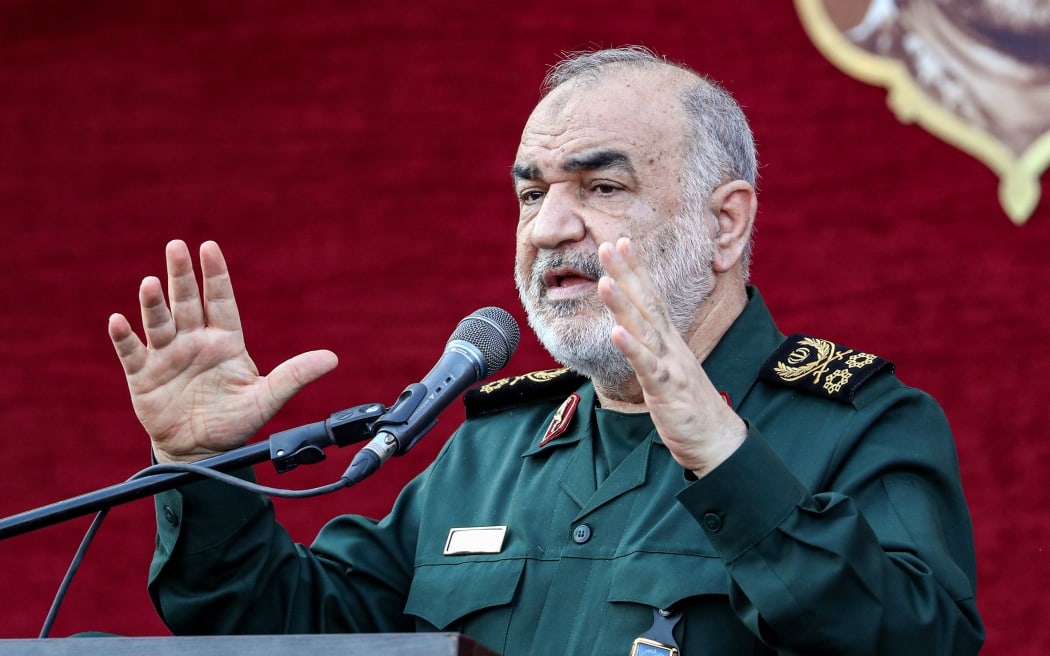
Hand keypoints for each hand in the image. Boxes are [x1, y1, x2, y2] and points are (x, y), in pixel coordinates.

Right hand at [108, 240, 338, 462]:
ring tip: (150, 283)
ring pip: (159, 322)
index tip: (209, 247)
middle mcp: (194, 341)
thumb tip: (332, 358)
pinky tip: (118, 321)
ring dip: (153, 303)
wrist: (201, 450)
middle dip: (181, 275)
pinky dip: (124, 337)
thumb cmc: (235, 420)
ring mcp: (167, 356)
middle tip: (176, 246)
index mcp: (224, 341)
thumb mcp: (267, 398)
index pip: (220, 301)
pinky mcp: (143, 376)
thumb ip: (295, 375)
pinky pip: (132, 352)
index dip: (215, 274)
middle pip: (186, 302)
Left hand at [597, 237, 745, 476]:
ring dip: (623, 304)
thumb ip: (650, 344)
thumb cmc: (687, 403)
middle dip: (626, 273)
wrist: (715, 439)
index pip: (650, 295)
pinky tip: (617, 332)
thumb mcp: (666, 366)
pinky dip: (632, 349)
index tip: (620, 242)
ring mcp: (670, 364)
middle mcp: (670, 344)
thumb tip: (631, 326)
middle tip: (607, 245)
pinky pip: (648, 366)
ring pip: (644, 329)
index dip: (636, 268)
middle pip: (646, 301)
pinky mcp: (667, 388)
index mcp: (669, 338)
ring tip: (604, 281)